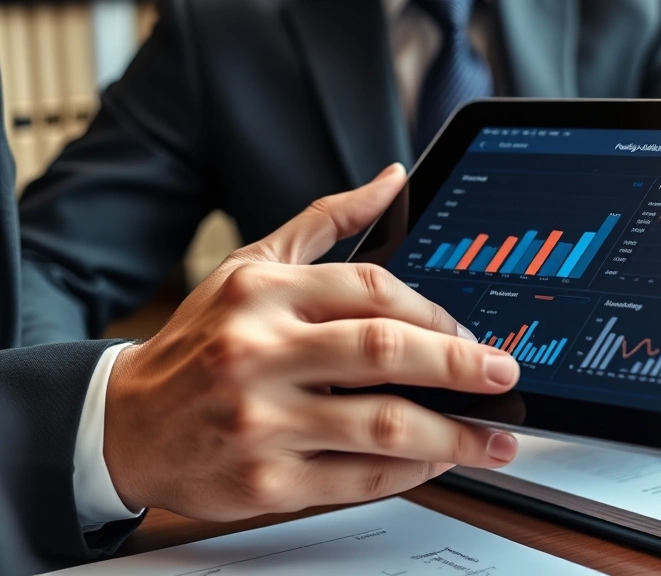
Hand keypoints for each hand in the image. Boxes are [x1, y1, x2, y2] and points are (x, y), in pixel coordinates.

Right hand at [104, 163, 520, 520]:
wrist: (124, 424)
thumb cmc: (200, 343)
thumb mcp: (251, 266)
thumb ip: (326, 223)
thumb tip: (394, 180)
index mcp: (262, 292)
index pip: (373, 290)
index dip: (436, 314)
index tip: (471, 335)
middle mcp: (258, 353)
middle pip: (385, 351)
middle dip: (461, 365)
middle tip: (504, 374)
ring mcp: (261, 421)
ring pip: (382, 424)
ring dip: (454, 435)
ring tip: (494, 439)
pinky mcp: (266, 481)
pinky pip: (360, 479)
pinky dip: (411, 471)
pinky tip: (436, 460)